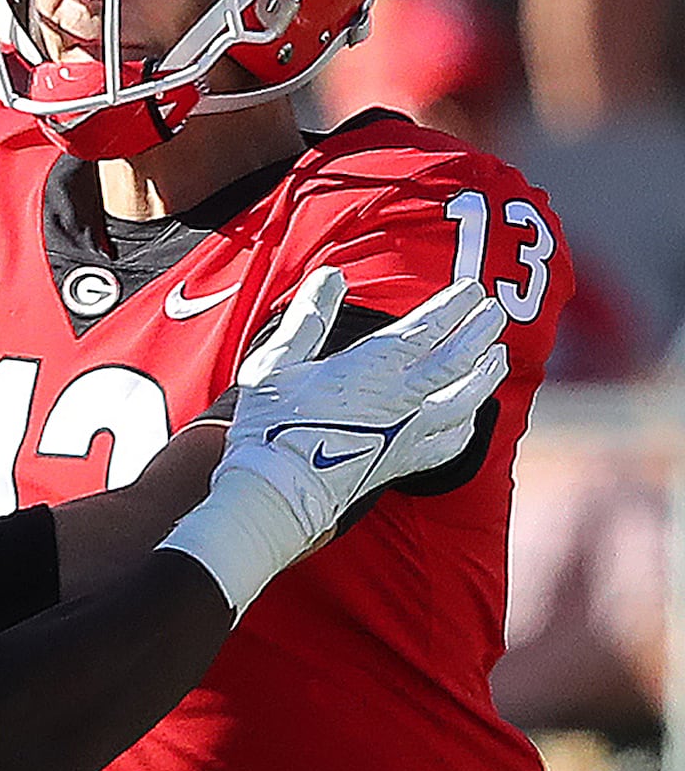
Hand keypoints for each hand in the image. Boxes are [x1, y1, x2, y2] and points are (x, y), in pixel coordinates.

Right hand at [161, 267, 508, 614]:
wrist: (279, 492)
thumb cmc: (272, 426)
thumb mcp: (278, 362)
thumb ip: (308, 317)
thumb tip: (330, 277)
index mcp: (374, 368)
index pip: (430, 328)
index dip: (455, 306)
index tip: (471, 289)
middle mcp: (403, 399)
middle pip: (459, 359)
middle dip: (481, 331)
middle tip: (495, 310)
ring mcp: (410, 434)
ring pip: (467, 399)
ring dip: (487, 373)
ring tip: (498, 355)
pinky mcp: (405, 463)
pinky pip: (453, 443)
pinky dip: (470, 424)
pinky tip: (472, 416)